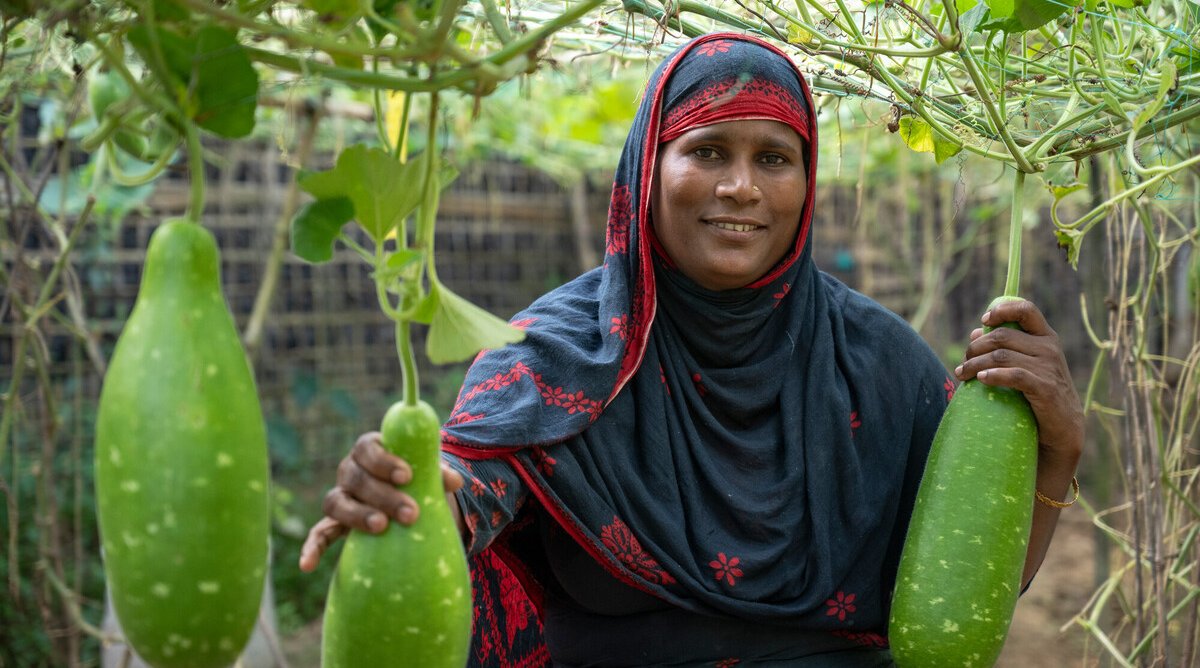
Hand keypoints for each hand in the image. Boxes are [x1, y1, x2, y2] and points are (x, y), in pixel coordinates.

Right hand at [298, 431, 464, 572]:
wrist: (410, 498)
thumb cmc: (420, 480)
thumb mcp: (430, 473)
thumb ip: (439, 474)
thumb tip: (454, 481)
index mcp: (371, 450)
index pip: (367, 448)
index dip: (383, 461)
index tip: (407, 476)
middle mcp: (350, 471)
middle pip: (355, 478)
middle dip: (383, 495)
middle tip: (410, 513)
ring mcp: (341, 497)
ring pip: (336, 502)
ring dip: (357, 515)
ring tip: (382, 527)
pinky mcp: (335, 525)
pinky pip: (319, 535)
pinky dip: (312, 548)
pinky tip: (308, 566)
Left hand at [953, 298, 1083, 469]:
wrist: (1064, 426)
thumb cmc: (1039, 392)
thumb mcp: (1026, 364)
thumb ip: (1004, 346)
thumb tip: (975, 332)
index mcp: (1046, 337)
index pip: (1026, 310)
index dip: (1002, 310)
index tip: (984, 320)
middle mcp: (1049, 348)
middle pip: (1002, 336)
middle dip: (976, 348)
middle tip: (963, 363)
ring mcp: (1048, 367)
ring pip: (1001, 356)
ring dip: (976, 364)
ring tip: (963, 375)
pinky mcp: (1045, 387)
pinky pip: (1013, 376)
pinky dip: (994, 376)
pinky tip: (981, 380)